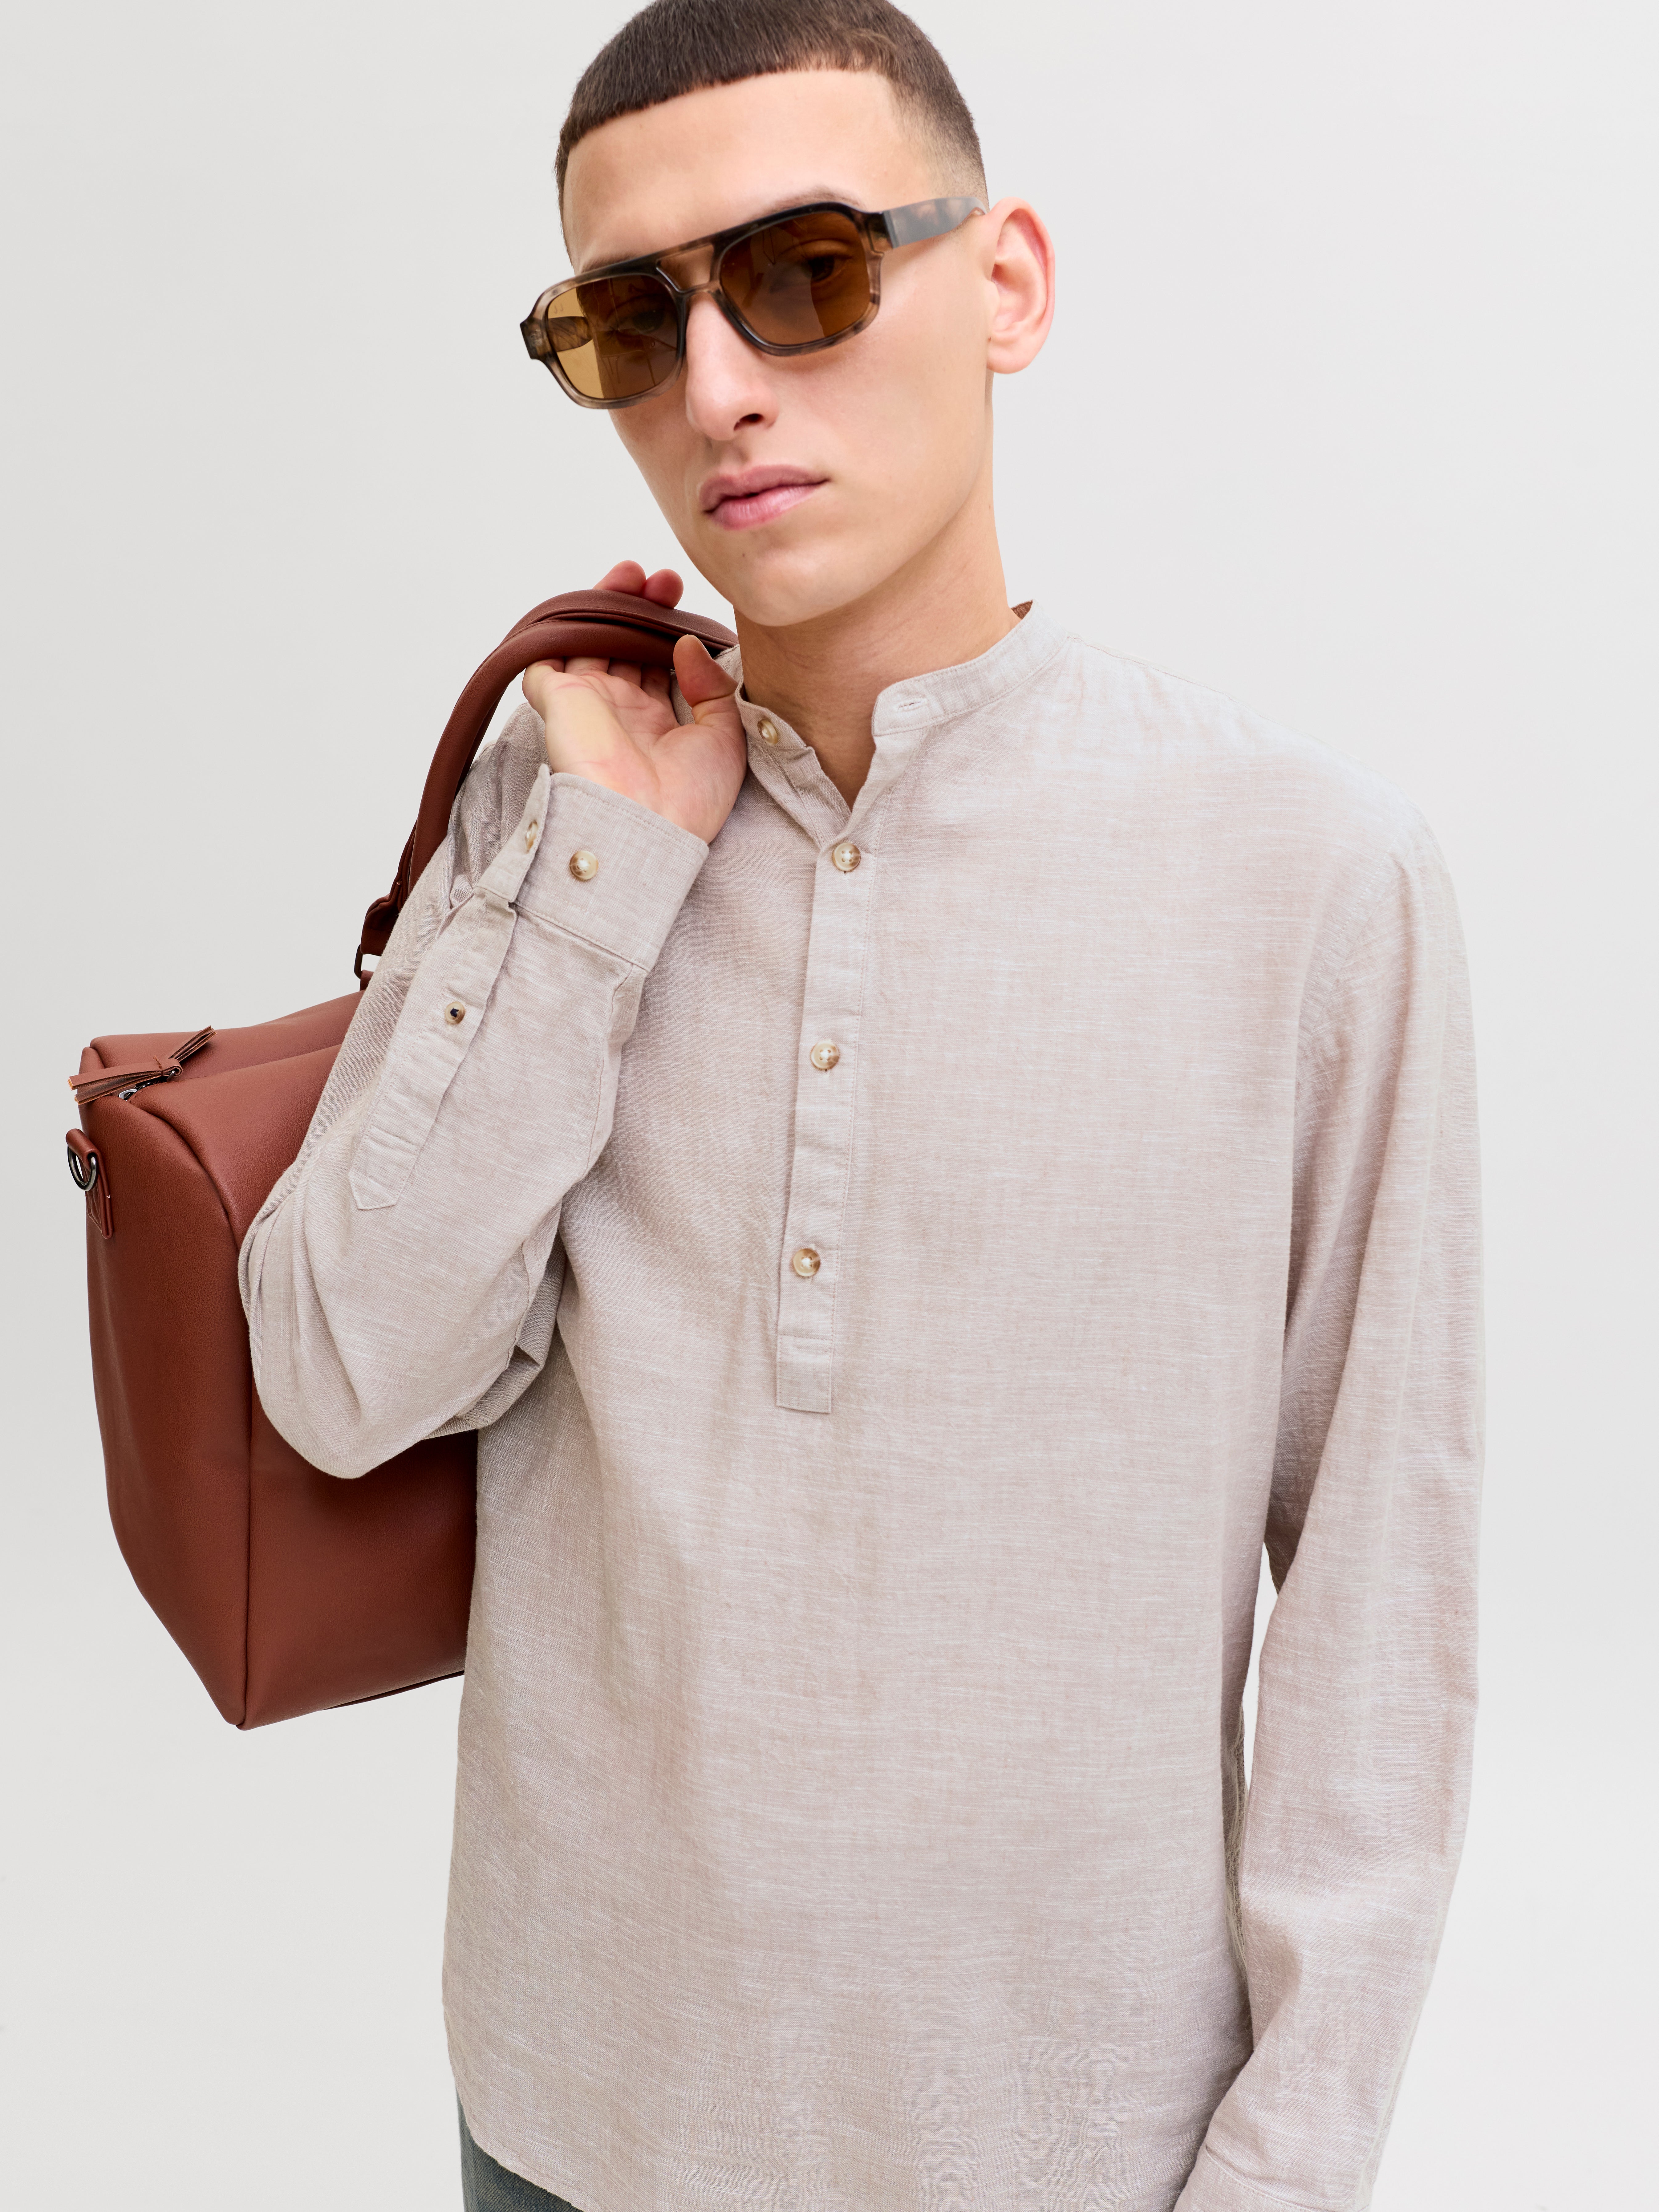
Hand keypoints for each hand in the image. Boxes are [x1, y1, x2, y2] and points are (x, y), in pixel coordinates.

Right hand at [521, 561, 745, 844]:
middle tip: (664, 580)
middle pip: (621, 645)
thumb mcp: (726, 739)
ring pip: (586, 640)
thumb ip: (714, 688)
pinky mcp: (557, 702)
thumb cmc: (689, 801)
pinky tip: (587, 601)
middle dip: (640, 608)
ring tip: (633, 573)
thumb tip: (688, 645)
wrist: (646, 830)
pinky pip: (544, 655)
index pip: (654, 662)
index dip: (667, 630)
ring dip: (605, 604)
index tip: (686, 604)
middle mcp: (618, 710)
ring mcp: (586, 704)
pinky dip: (557, 627)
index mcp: (654, 722)